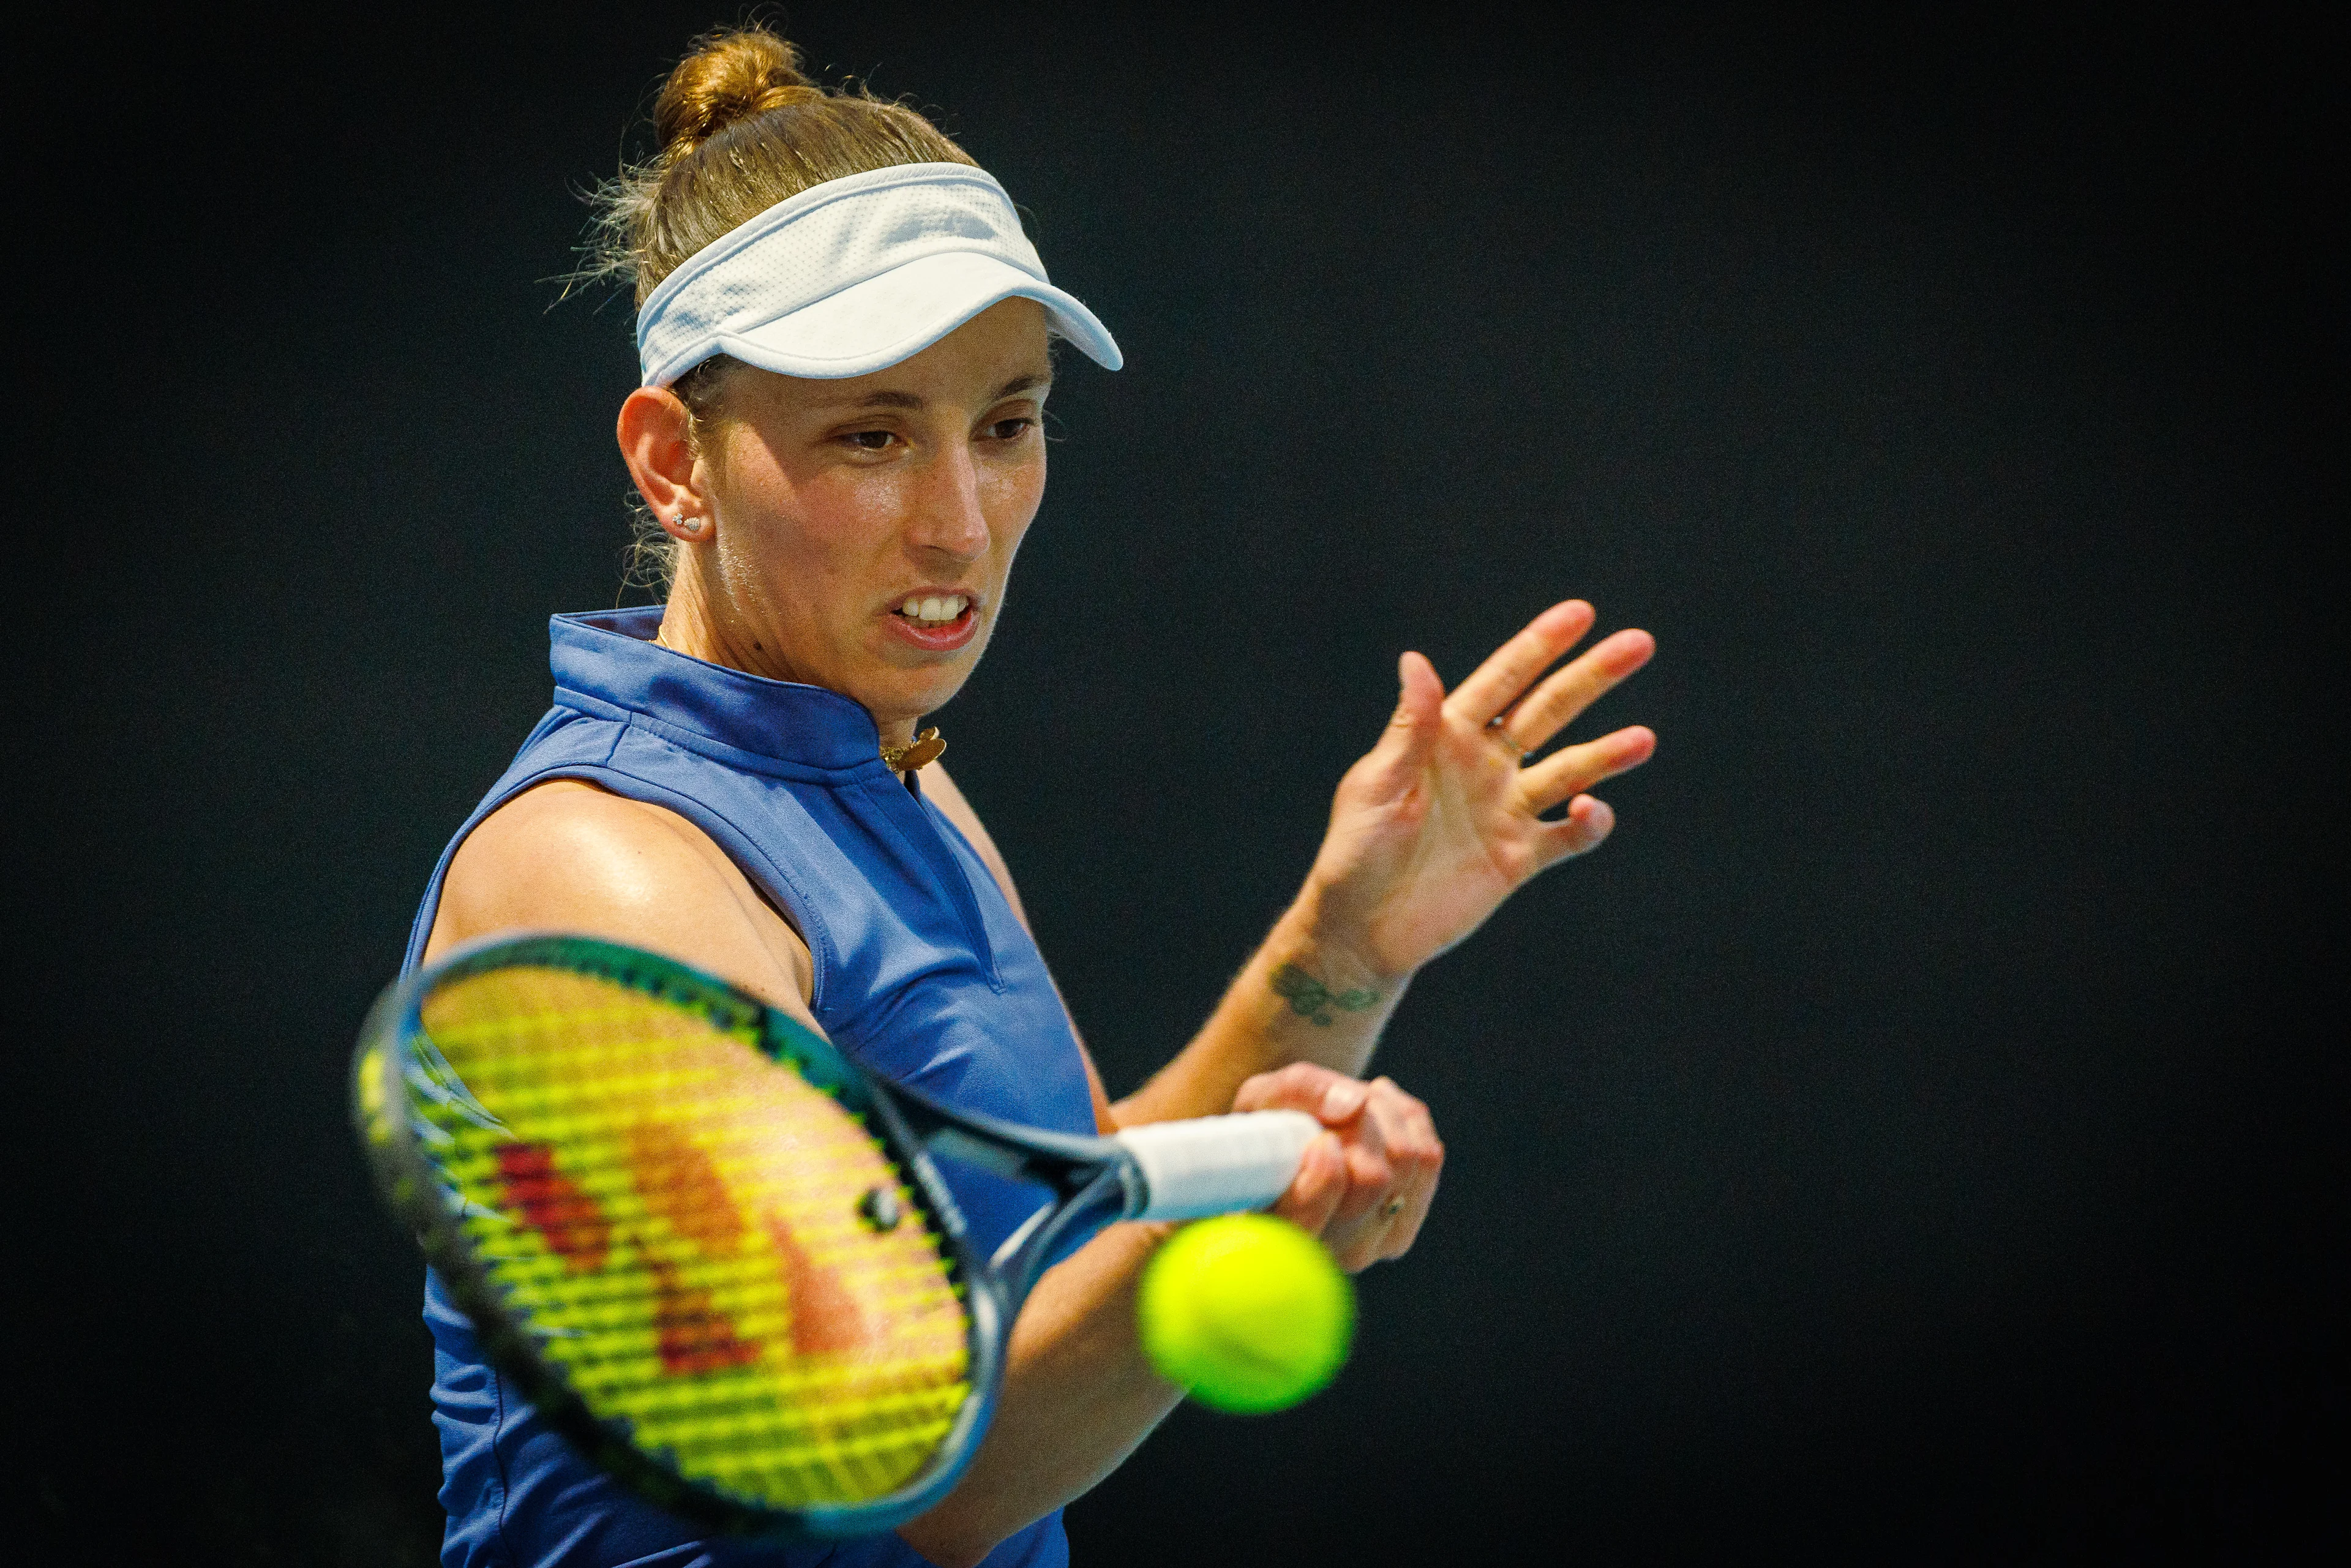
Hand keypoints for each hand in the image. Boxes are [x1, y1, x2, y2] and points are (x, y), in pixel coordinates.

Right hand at [1237, 1062, 1441, 1272]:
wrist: (1295, 1147)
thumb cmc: (1268, 1129)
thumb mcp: (1261, 1098)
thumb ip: (1298, 1092)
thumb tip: (1355, 1105)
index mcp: (1276, 1234)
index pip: (1309, 1221)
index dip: (1324, 1176)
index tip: (1322, 1139)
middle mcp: (1327, 1252)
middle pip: (1372, 1178)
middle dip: (1358, 1124)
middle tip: (1335, 1107)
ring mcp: (1374, 1243)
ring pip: (1406, 1160)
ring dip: (1382, 1114)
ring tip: (1352, 1106)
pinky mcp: (1407, 1219)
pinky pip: (1428, 1155)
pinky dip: (1404, 1118)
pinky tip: (1376, 1113)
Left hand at [1305, 600, 1654, 978]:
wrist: (1361, 930)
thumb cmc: (1355, 852)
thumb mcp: (1377, 786)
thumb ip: (1409, 728)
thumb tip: (1415, 659)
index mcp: (1447, 737)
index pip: (1503, 680)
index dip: (1540, 646)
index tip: (1582, 613)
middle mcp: (1485, 765)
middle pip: (1549, 711)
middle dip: (1591, 678)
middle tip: (1639, 644)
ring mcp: (1506, 810)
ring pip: (1571, 770)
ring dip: (1608, 754)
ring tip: (1644, 740)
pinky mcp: (1520, 857)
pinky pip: (1568, 836)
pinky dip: (1589, 823)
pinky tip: (1594, 811)